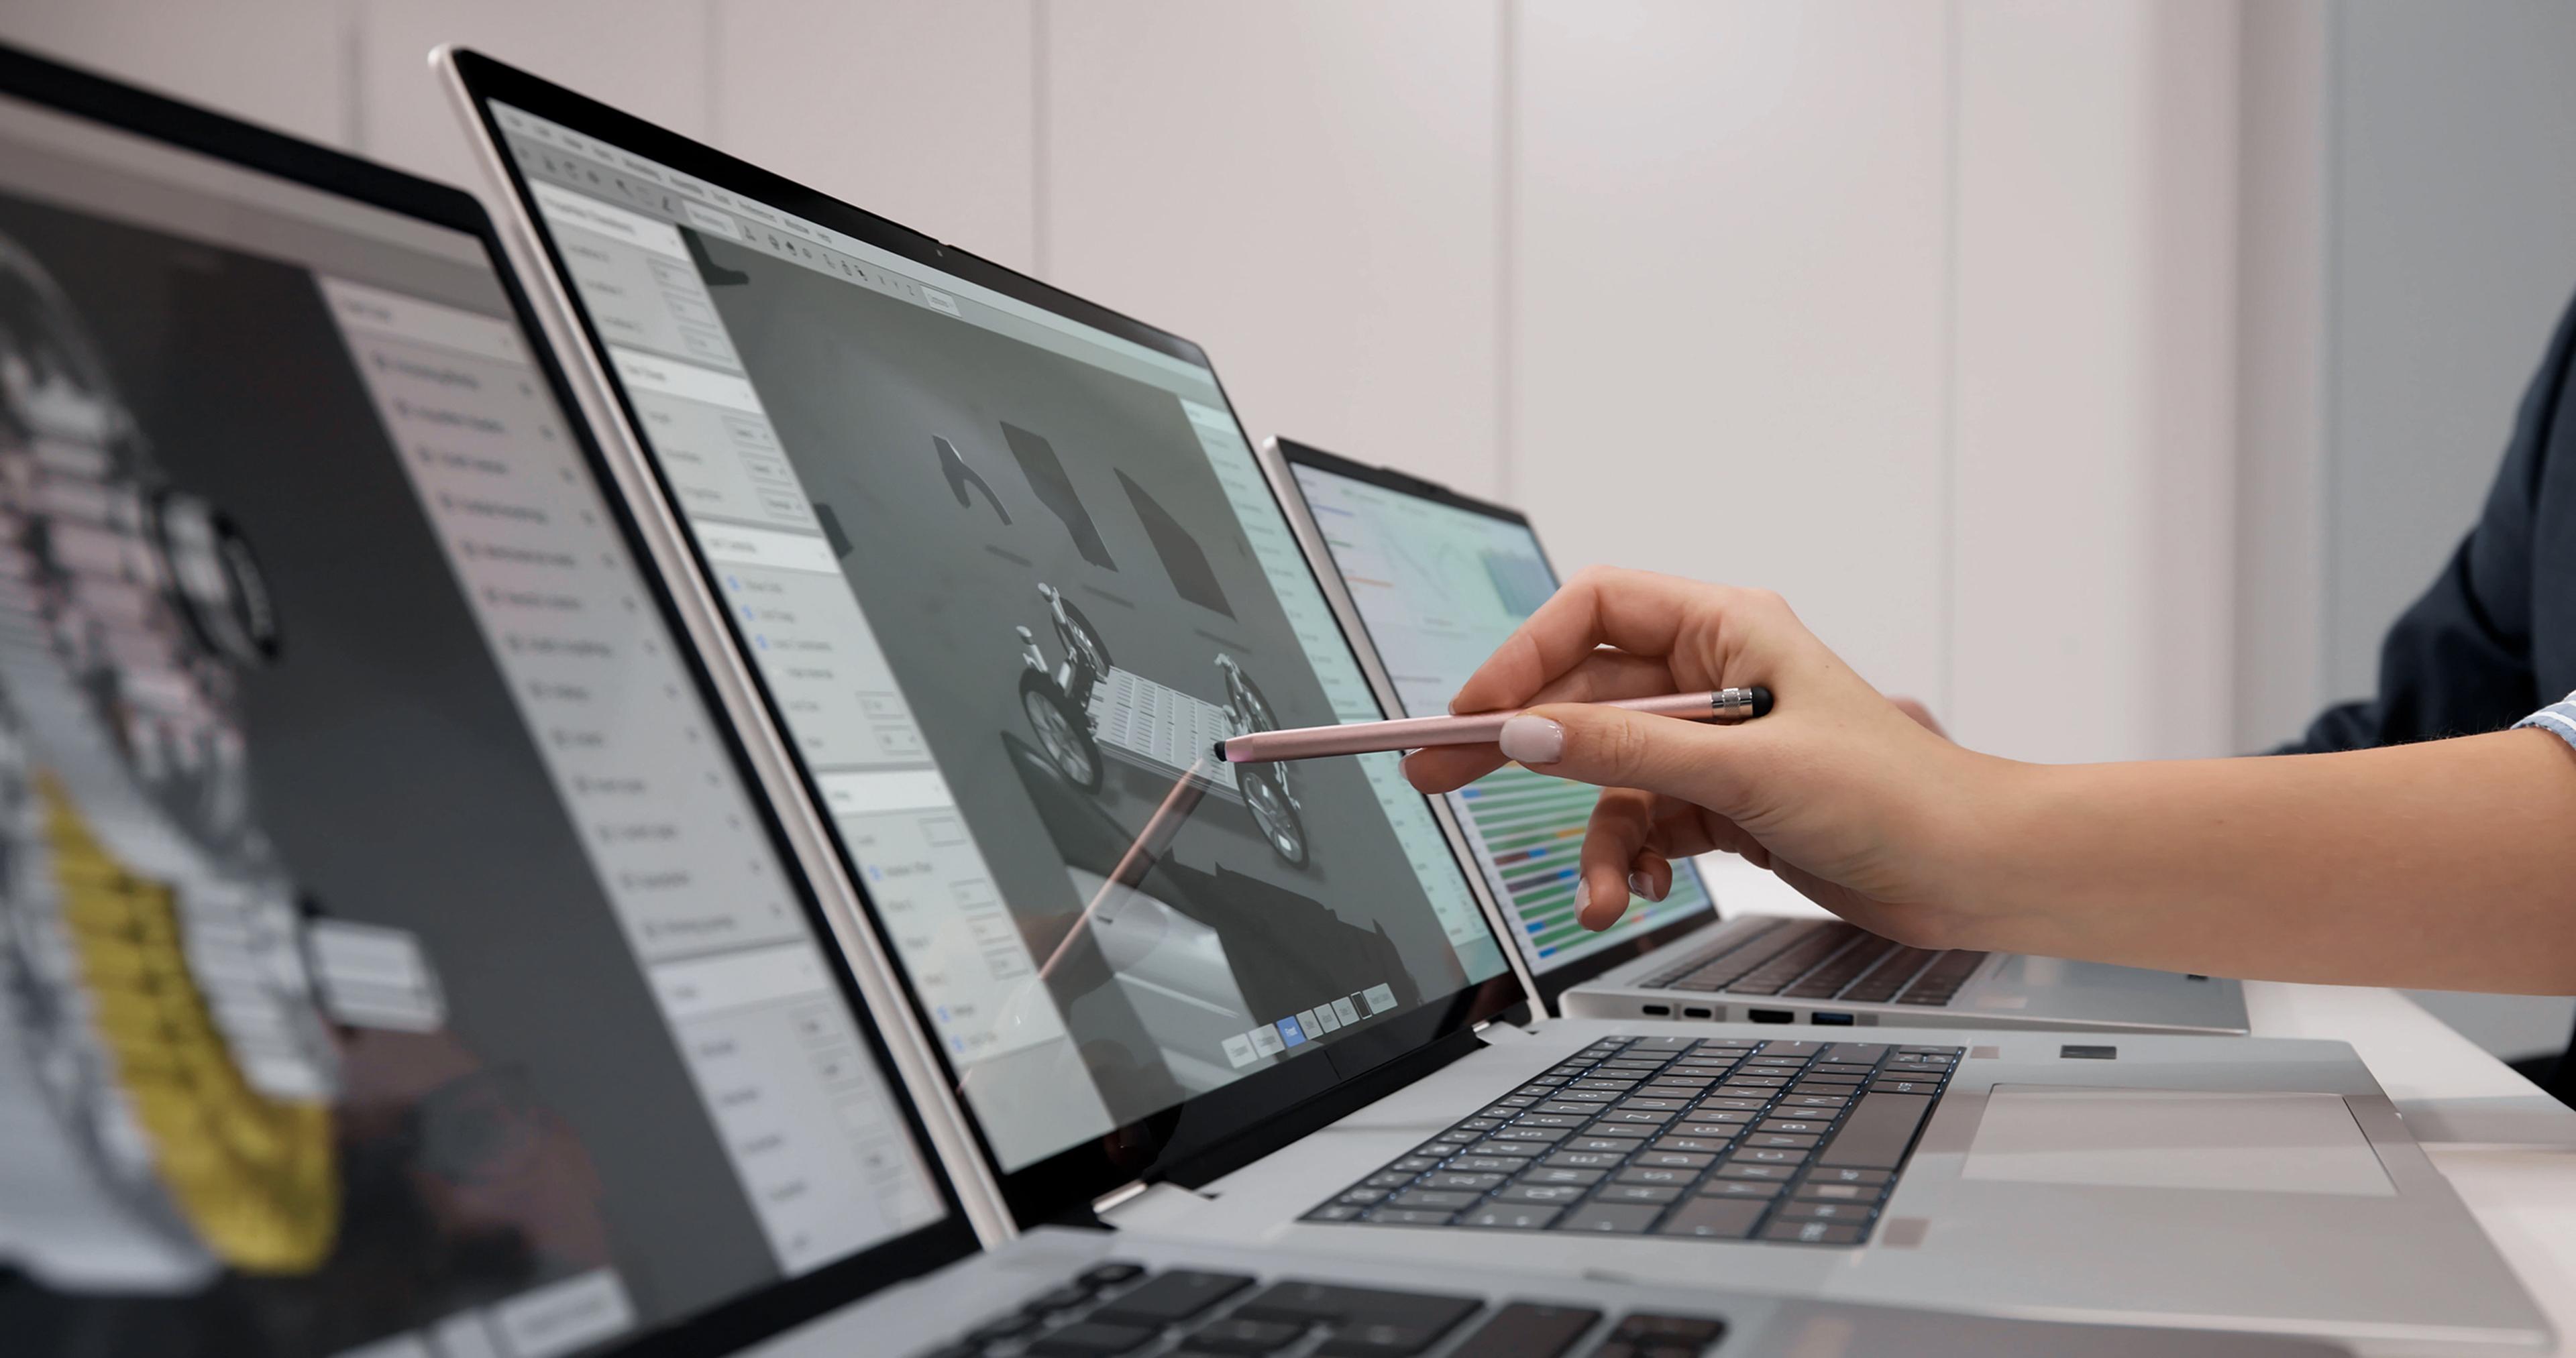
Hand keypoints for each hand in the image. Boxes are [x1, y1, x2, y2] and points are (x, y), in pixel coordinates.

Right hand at [1402, 567, 2009, 941]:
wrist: (1975, 873)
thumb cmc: (1899, 797)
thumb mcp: (1749, 769)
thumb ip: (1629, 750)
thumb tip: (1528, 730)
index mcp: (1727, 628)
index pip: (1594, 612)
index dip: (1524, 653)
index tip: (1476, 709)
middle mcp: (1715, 677)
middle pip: (1584, 695)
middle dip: (1522, 745)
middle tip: (1439, 777)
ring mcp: (1718, 743)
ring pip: (1609, 775)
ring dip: (1592, 836)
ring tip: (1597, 895)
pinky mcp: (1725, 804)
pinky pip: (1642, 822)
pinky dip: (1628, 860)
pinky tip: (1634, 891)